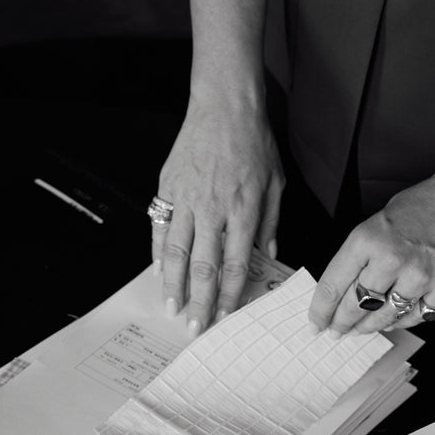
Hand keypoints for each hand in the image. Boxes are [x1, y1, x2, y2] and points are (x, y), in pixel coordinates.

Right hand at [152, 99, 284, 333]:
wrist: (224, 107)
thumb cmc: (254, 144)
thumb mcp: (275, 185)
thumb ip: (270, 224)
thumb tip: (269, 258)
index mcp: (244, 210)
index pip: (235, 264)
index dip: (227, 295)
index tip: (222, 316)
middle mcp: (214, 208)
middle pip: (204, 265)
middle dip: (199, 301)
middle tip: (194, 326)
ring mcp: (187, 198)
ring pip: (177, 251)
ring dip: (174, 284)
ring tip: (171, 307)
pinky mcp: (168, 187)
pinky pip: (160, 227)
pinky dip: (158, 252)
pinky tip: (159, 271)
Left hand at [307, 172, 434, 335]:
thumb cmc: (417, 210)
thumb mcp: (373, 226)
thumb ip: (357, 260)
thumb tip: (338, 297)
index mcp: (366, 239)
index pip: (333, 286)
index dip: (321, 311)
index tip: (316, 324)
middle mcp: (392, 258)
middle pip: (356, 306)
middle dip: (343, 324)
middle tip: (338, 331)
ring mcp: (421, 275)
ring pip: (385, 316)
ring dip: (371, 326)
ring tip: (363, 327)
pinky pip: (416, 317)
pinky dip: (403, 320)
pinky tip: (395, 318)